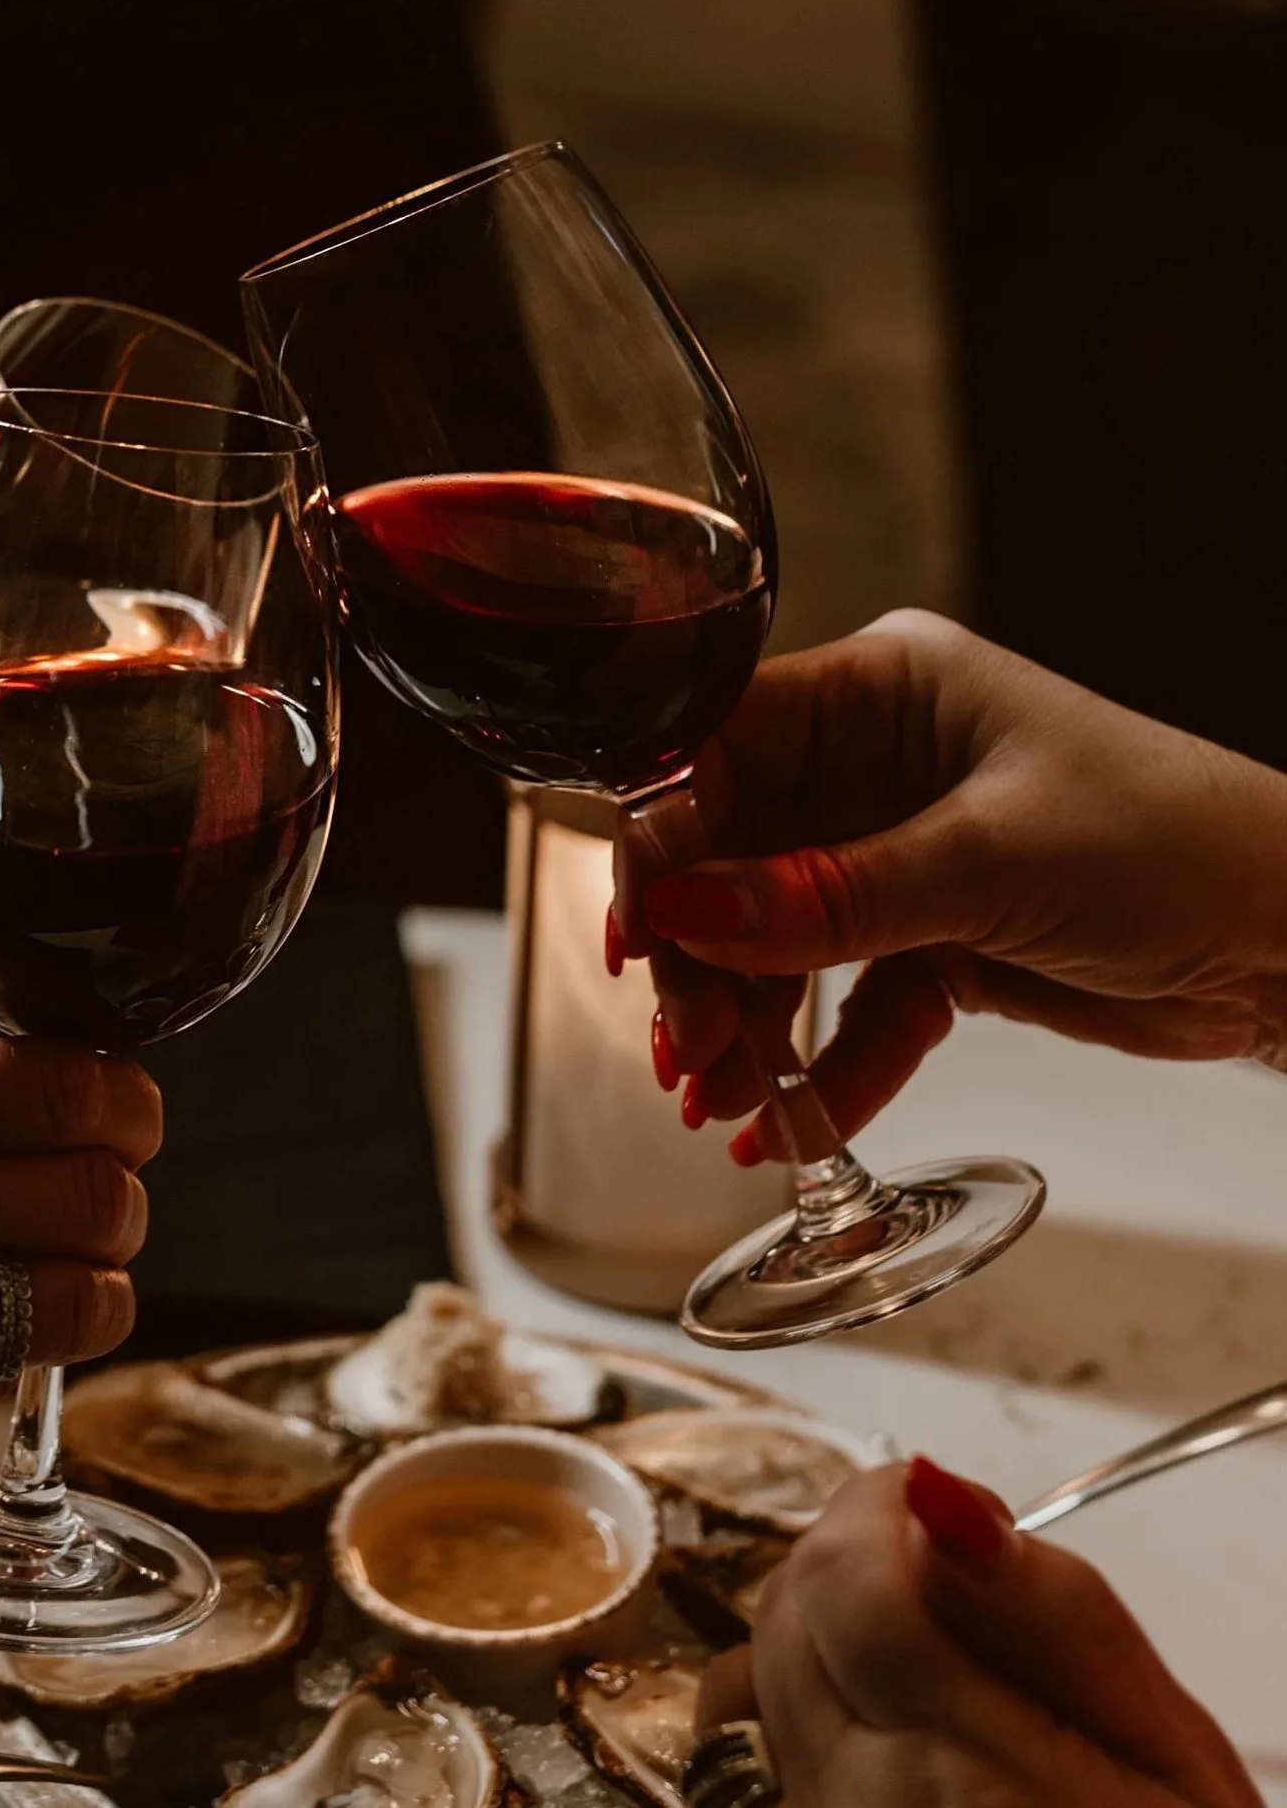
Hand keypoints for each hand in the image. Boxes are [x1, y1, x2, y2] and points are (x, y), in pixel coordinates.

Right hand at [611, 611, 1286, 1160]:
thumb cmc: (1179, 845)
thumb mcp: (988, 863)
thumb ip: (826, 897)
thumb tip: (683, 913)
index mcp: (881, 693)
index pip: (718, 746)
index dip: (662, 836)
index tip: (639, 932)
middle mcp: (873, 764)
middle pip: (728, 856)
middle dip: (699, 957)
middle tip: (684, 1045)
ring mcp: (895, 853)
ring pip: (772, 938)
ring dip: (744, 1023)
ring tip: (721, 1101)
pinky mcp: (927, 936)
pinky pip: (842, 1002)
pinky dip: (819, 1065)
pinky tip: (788, 1126)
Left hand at [697, 1460, 1260, 1806]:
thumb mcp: (1166, 1749)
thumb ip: (1050, 1614)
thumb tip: (937, 1496)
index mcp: (960, 1773)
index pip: (844, 1577)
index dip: (884, 1506)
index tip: (951, 1509)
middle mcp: (858, 1801)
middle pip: (791, 1602)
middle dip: (860, 1548)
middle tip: (955, 1572)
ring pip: (760, 1653)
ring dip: (825, 1609)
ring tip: (930, 1642)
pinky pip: (747, 1724)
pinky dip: (794, 1679)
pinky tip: (875, 1696)